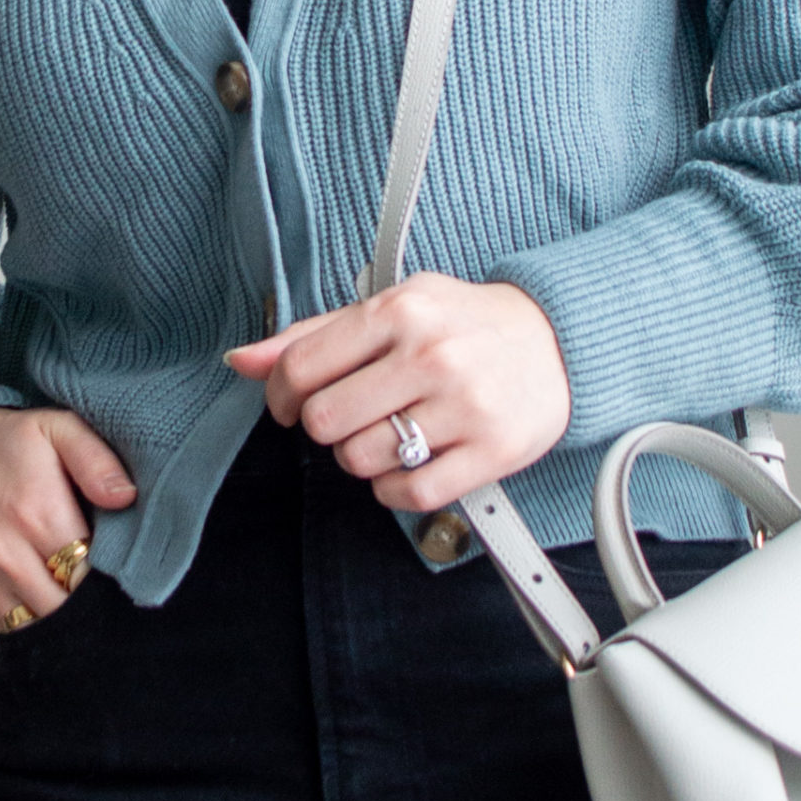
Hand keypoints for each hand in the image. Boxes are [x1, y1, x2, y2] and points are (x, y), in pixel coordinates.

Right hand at [0, 406, 135, 628]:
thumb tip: (125, 497)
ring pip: (45, 624)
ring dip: (72, 619)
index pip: (93, 568)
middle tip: (116, 585)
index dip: (119, 574)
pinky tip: (61, 607)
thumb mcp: (56, 428)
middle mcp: (10, 553)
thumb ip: (96, 460)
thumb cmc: (5, 443)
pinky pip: (17, 628)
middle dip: (99, 601)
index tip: (131, 565)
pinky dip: (43, 624)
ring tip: (91, 600)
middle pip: (71, 604)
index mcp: (38, 512)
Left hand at [223, 272, 571, 511]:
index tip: (293, 404)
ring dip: (363, 458)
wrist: (559, 340)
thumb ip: (316, 334)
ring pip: (361, 461)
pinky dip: (393, 489)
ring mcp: (464, 405)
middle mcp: (430, 355)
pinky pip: (408, 493)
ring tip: (390, 435)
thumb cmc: (464, 324)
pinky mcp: (491, 451)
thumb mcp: (394, 307)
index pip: (302, 367)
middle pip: (326, 422)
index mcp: (400, 310)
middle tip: (350, 418)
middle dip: (326, 428)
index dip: (282, 395)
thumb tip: (242, 361)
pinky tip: (409, 464)